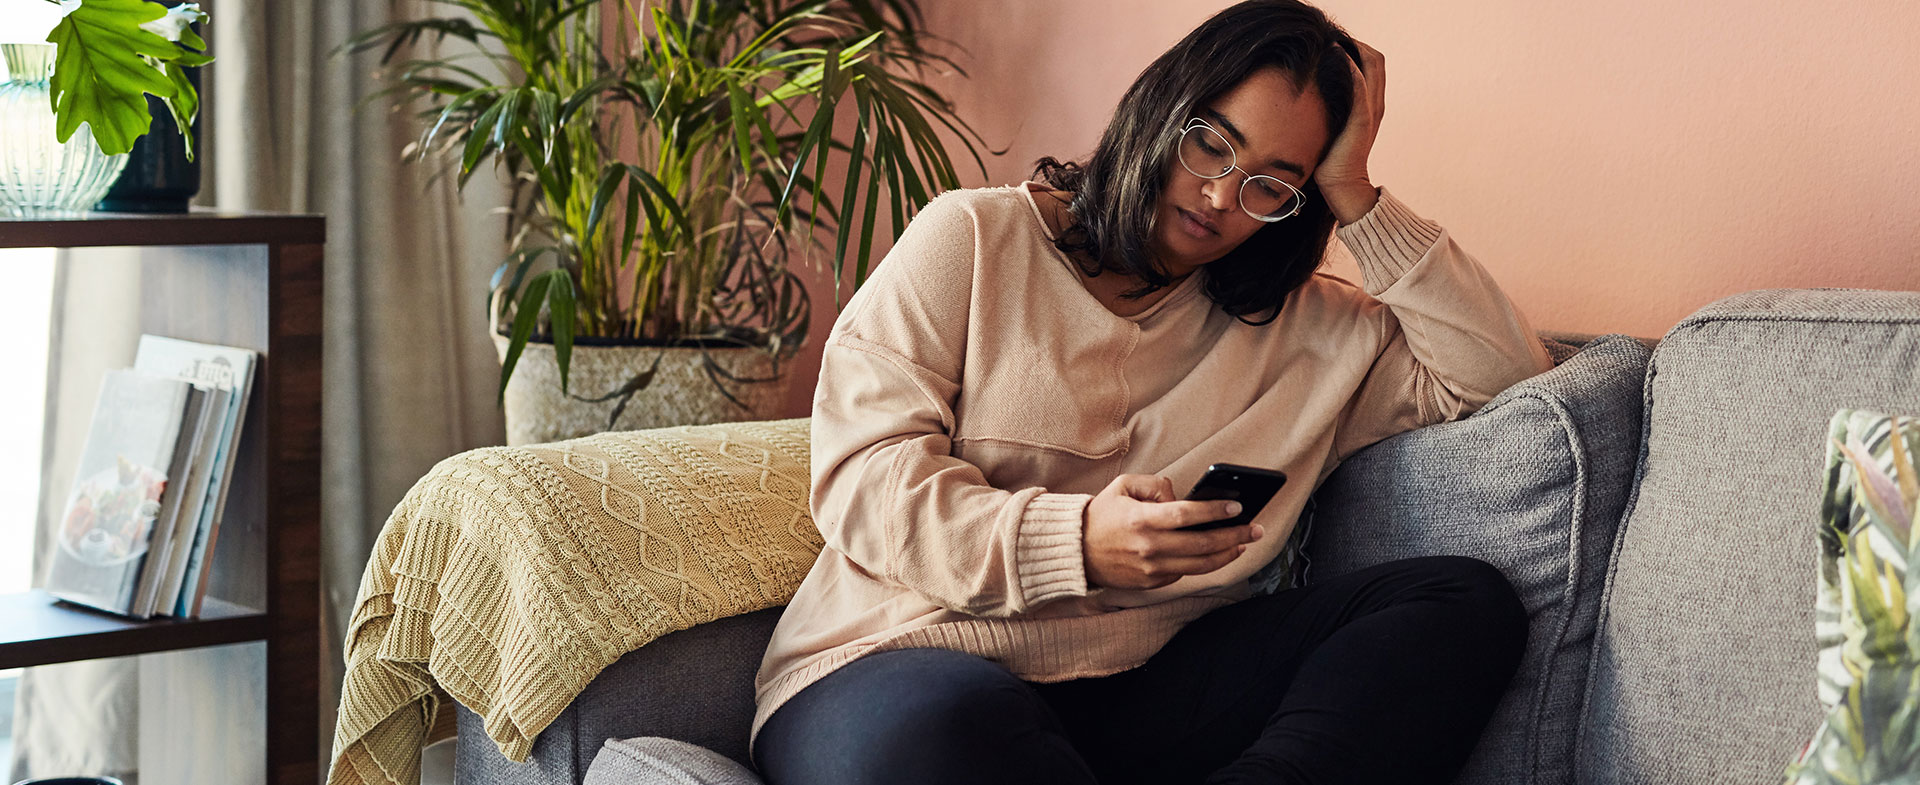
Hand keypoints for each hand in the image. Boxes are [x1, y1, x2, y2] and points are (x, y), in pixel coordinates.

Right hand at [1082, 474, 1263, 590]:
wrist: (1076, 551)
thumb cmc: (1101, 514)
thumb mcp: (1124, 486)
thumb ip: (1155, 485)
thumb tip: (1182, 497)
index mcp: (1141, 519)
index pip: (1187, 515)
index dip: (1215, 511)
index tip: (1238, 507)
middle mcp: (1149, 547)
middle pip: (1202, 544)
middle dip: (1235, 535)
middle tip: (1256, 528)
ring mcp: (1151, 569)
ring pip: (1200, 565)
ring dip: (1227, 554)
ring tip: (1244, 544)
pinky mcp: (1151, 583)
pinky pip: (1184, 573)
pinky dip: (1203, 563)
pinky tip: (1217, 553)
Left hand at [1316, 39, 1385, 223]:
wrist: (1342, 187)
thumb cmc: (1330, 161)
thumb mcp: (1332, 127)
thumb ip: (1330, 109)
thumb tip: (1308, 93)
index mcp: (1371, 104)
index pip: (1372, 63)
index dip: (1355, 48)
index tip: (1332, 43)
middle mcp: (1376, 103)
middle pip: (1375, 58)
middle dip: (1354, 43)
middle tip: (1330, 38)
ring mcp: (1372, 110)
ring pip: (1372, 64)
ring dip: (1353, 48)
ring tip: (1332, 40)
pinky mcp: (1362, 119)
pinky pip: (1360, 83)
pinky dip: (1350, 65)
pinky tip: (1334, 53)